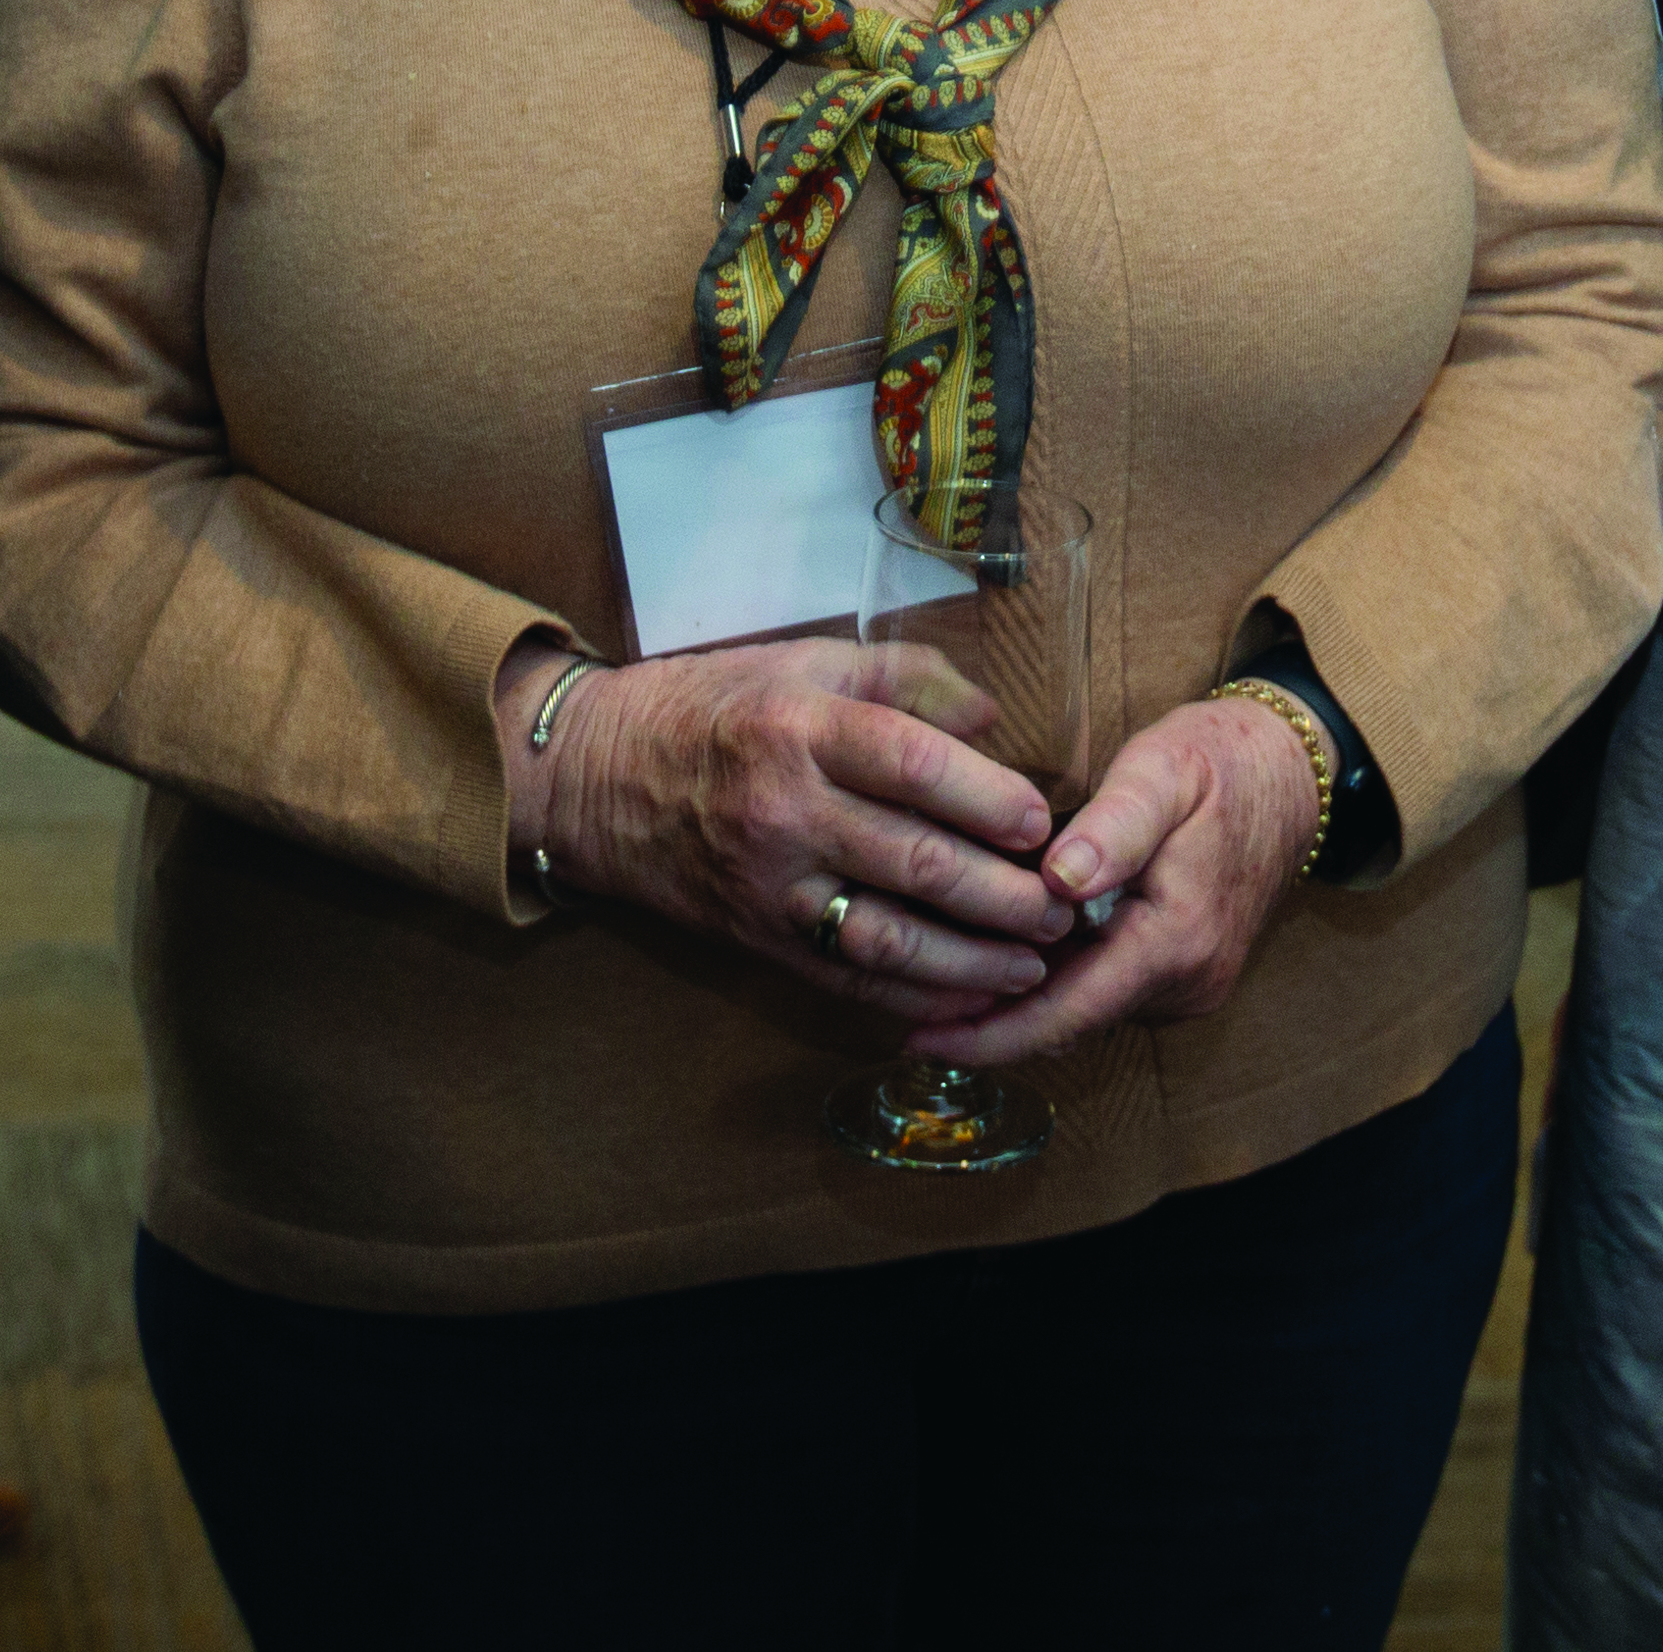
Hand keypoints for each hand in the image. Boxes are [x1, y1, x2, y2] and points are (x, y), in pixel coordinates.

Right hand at [512, 640, 1072, 1022]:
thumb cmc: (715, 706)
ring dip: (972, 961)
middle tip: (1063, 906)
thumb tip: (991, 718)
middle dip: (1004, 893)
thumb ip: (905, 678)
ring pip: (887, 937)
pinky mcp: (759, 937)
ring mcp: (770, 884)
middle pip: (915, 861)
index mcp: (802, 728)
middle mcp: (786, 811)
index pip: (912, 765)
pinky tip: (968, 1000)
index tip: (1044, 821)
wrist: (598, 777)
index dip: (989, 798)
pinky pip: (847, 980)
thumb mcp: (805, 661)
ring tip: (1034, 963)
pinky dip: (914, 997)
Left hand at [900, 695, 1322, 1070]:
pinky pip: (1103, 990)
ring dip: (1016, 999)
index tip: (917, 1037)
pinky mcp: (1181, 974)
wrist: (1294, 774)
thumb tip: (1059, 881)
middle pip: (1067, 1021)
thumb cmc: (1221, 762)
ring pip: (1083, 1010)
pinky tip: (997, 953)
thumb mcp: (1164, 770)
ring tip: (933, 975)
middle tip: (901, 1000)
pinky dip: (1050, 980)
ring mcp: (1187, 985)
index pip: (1068, 1012)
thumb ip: (1114, 826)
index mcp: (1176, 941)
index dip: (989, 1034)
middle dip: (987, 1020)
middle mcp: (1185, 982)